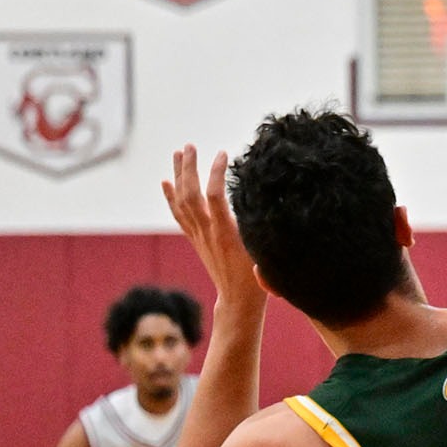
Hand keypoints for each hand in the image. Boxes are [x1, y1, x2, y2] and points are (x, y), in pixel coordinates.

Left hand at [162, 145, 264, 309]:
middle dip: (189, 169)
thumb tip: (280, 202)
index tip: (224, 153)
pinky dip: (171, 196)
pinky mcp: (196, 239)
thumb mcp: (267, 251)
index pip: (215, 198)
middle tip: (190, 146)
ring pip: (182, 202)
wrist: (237, 300)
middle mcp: (208, 232)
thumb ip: (268, 228)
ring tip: (178, 153)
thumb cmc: (259, 277)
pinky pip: (179, 214)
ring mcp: (199, 236)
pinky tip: (167, 181)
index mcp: (226, 233)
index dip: (217, 174)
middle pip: (191, 195)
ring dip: (179, 176)